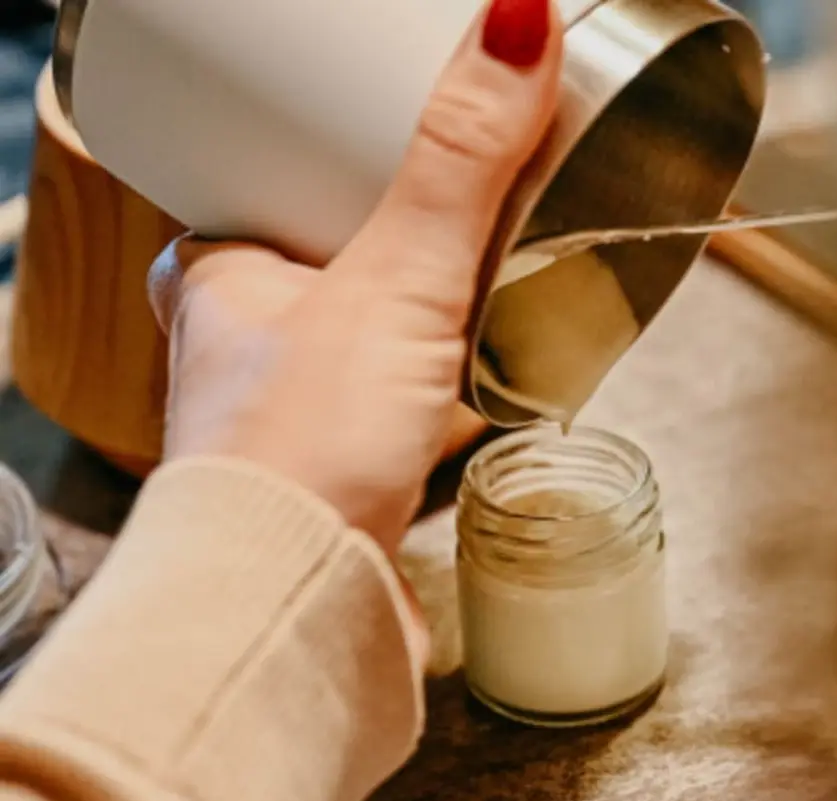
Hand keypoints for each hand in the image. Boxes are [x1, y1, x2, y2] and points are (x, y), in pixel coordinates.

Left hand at [147, 0, 560, 552]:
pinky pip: (391, 376)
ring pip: (366, 311)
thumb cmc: (304, 453)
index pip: (276, 166)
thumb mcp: (394, 280)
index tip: (408, 118)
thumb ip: (459, 163)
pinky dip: (434, 357)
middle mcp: (241, 333)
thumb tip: (512, 24)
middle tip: (471, 186)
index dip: (344, 141)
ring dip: (424, 291)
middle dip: (403, 218)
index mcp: (220, 266)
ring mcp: (289, 398)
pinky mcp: (340, 455)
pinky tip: (472, 356)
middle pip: (333, 238)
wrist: (302, 603)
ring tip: (488, 262)